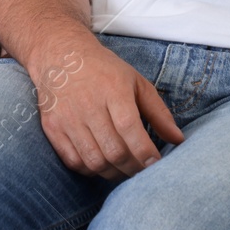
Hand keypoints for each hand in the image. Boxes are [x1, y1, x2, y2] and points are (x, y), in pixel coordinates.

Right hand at [30, 39, 183, 180]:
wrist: (60, 56)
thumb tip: (177, 140)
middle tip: (142, 171)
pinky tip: (101, 163)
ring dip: (113, 173)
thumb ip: (158, 112)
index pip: (130, 130)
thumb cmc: (104, 70)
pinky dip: (90, 170)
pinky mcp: (52, 128)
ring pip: (94, 161)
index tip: (156, 165)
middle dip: (133, 168)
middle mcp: (88, 105)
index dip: (145, 154)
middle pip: (114, 151)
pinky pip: (73, 161)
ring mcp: (67, 118)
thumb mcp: (136, 82)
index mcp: (113, 90)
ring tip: (124, 168)